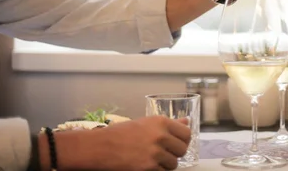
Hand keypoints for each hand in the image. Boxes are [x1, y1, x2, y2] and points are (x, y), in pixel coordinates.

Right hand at [52, 116, 190, 170]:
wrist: (100, 147)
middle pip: (182, 150)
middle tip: (164, 153)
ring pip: (174, 164)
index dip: (184, 140)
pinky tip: (146, 165)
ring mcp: (155, 153)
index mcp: (161, 122)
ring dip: (166, 164)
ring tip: (152, 159)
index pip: (187, 134)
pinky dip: (156, 170)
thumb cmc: (121, 133)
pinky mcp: (148, 168)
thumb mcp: (147, 123)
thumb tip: (187, 122)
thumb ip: (169, 124)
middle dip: (175, 153)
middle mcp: (160, 136)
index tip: (179, 143)